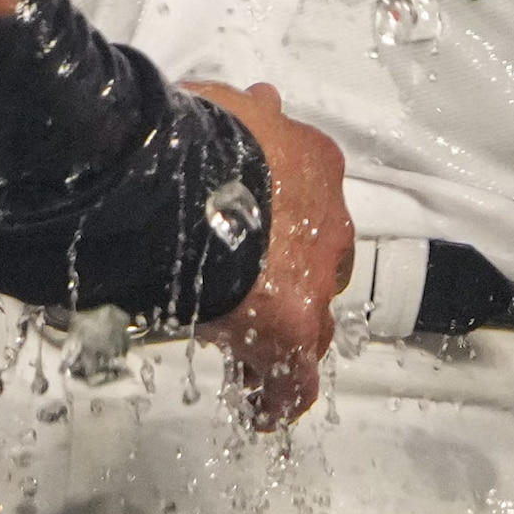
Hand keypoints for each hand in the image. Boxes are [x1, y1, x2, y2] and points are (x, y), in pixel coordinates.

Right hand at [183, 81, 349, 429]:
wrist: (186, 177)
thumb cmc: (196, 137)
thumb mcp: (225, 106)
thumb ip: (245, 114)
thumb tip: (255, 102)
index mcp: (312, 163)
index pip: (310, 202)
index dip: (284, 225)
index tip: (259, 237)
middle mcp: (326, 221)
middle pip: (318, 263)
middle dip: (287, 278)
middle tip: (249, 295)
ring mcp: (314, 278)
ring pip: (313, 322)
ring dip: (284, 337)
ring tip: (250, 358)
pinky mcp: (292, 329)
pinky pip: (292, 379)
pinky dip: (275, 396)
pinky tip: (259, 410)